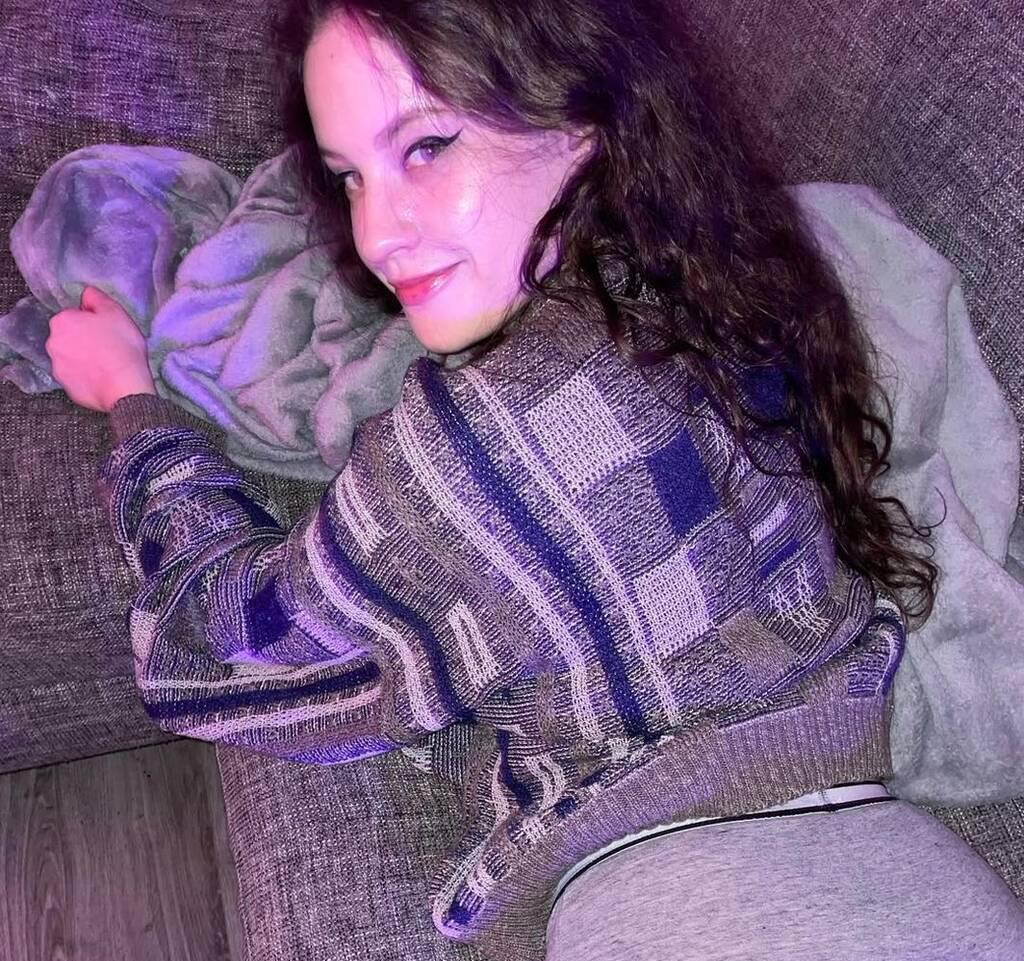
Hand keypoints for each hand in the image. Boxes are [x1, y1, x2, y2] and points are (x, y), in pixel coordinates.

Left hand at [45, 286, 156, 412]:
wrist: (124, 386)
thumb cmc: (121, 347)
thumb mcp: (115, 312)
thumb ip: (96, 298)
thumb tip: (86, 293)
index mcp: (62, 321)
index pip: (74, 315)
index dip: (92, 320)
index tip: (106, 329)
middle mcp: (53, 342)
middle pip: (69, 335)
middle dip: (83, 338)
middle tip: (107, 345)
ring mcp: (57, 365)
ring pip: (70, 355)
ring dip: (83, 356)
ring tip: (106, 362)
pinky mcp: (65, 385)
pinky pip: (75, 375)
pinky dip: (85, 375)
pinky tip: (102, 376)